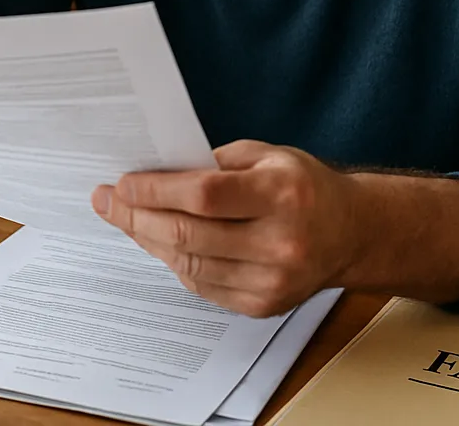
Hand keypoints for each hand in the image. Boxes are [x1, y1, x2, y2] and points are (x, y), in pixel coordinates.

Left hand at [91, 140, 363, 317]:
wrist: (350, 231)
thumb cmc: (303, 185)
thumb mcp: (266, 155)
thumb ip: (214, 164)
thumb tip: (156, 173)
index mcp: (281, 194)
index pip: (204, 196)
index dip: (156, 190)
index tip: (122, 182)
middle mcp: (279, 241)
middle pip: (189, 234)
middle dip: (137, 216)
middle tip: (108, 201)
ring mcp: (271, 280)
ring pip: (189, 264)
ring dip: (148, 240)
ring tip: (125, 218)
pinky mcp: (263, 304)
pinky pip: (202, 285)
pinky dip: (174, 262)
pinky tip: (158, 241)